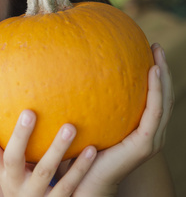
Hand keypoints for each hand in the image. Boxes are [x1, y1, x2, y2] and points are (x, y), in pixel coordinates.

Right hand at [0, 101, 96, 195]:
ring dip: (56, 148)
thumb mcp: (14, 168)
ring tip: (70, 127)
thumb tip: (8, 98)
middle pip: (12, 158)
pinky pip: (68, 186)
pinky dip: (79, 168)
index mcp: (1, 170)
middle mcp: (13, 183)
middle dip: (19, 135)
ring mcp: (33, 196)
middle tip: (29, 112)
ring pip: (44, 172)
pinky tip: (91, 149)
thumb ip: (14, 142)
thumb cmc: (27, 182)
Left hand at [68, 43, 174, 195]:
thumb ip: (85, 105)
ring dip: (163, 76)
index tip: (146, 53)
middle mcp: (149, 134)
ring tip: (157, 52)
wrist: (81, 181)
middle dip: (162, 71)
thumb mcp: (86, 124)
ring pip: (162, 102)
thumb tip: (65, 78)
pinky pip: (154, 113)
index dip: (153, 78)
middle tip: (155, 47)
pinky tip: (152, 72)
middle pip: (162, 97)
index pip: (151, 100)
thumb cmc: (79, 153)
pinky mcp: (145, 144)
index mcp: (138, 130)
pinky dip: (156, 92)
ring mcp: (150, 140)